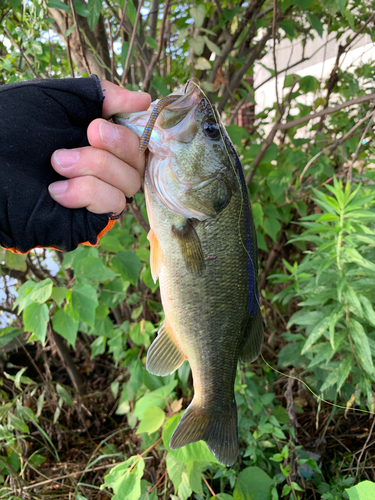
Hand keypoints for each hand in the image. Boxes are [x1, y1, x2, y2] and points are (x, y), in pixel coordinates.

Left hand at [48, 80, 150, 214]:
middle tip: (86, 134)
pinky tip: (55, 190)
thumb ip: (102, 96)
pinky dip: (87, 192)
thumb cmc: (11, 124)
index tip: (105, 120)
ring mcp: (96, 195)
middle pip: (139, 161)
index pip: (138, 138)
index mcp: (97, 139)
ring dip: (96, 167)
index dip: (134, 129)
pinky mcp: (87, 220)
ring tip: (57, 163)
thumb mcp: (58, 97)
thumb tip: (146, 100)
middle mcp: (102, 167)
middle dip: (116, 144)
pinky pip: (112, 205)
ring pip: (129, 184)